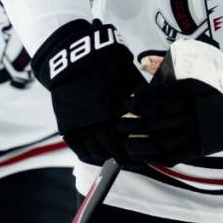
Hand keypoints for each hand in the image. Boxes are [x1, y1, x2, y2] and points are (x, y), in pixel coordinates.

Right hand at [32, 19, 144, 165]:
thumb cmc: (108, 66)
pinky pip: (80, 150)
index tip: (145, 160)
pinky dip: (90, 156)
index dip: (138, 156)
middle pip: (114, 154)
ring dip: (108, 160)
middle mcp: (99, 124)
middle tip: (134, 164)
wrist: (76, 58)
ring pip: (97, 154)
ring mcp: (82, 127)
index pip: (129, 145)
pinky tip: (99, 156)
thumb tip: (153, 118)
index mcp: (117, 113)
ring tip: (116, 161)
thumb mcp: (129, 82)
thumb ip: (140, 103)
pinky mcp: (68, 126)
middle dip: (126, 161)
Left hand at [119, 40, 222, 166]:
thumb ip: (169, 63)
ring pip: (163, 140)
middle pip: (156, 120)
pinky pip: (177, 154)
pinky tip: (146, 155)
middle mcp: (192, 112)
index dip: (139, 100)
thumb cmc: (222, 78)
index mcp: (191, 90)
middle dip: (134, 122)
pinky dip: (159, 156)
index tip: (128, 100)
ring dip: (141, 143)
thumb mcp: (198, 63)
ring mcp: (198, 131)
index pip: (157, 97)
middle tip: (119, 122)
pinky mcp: (203, 146)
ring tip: (126, 142)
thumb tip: (143, 62)